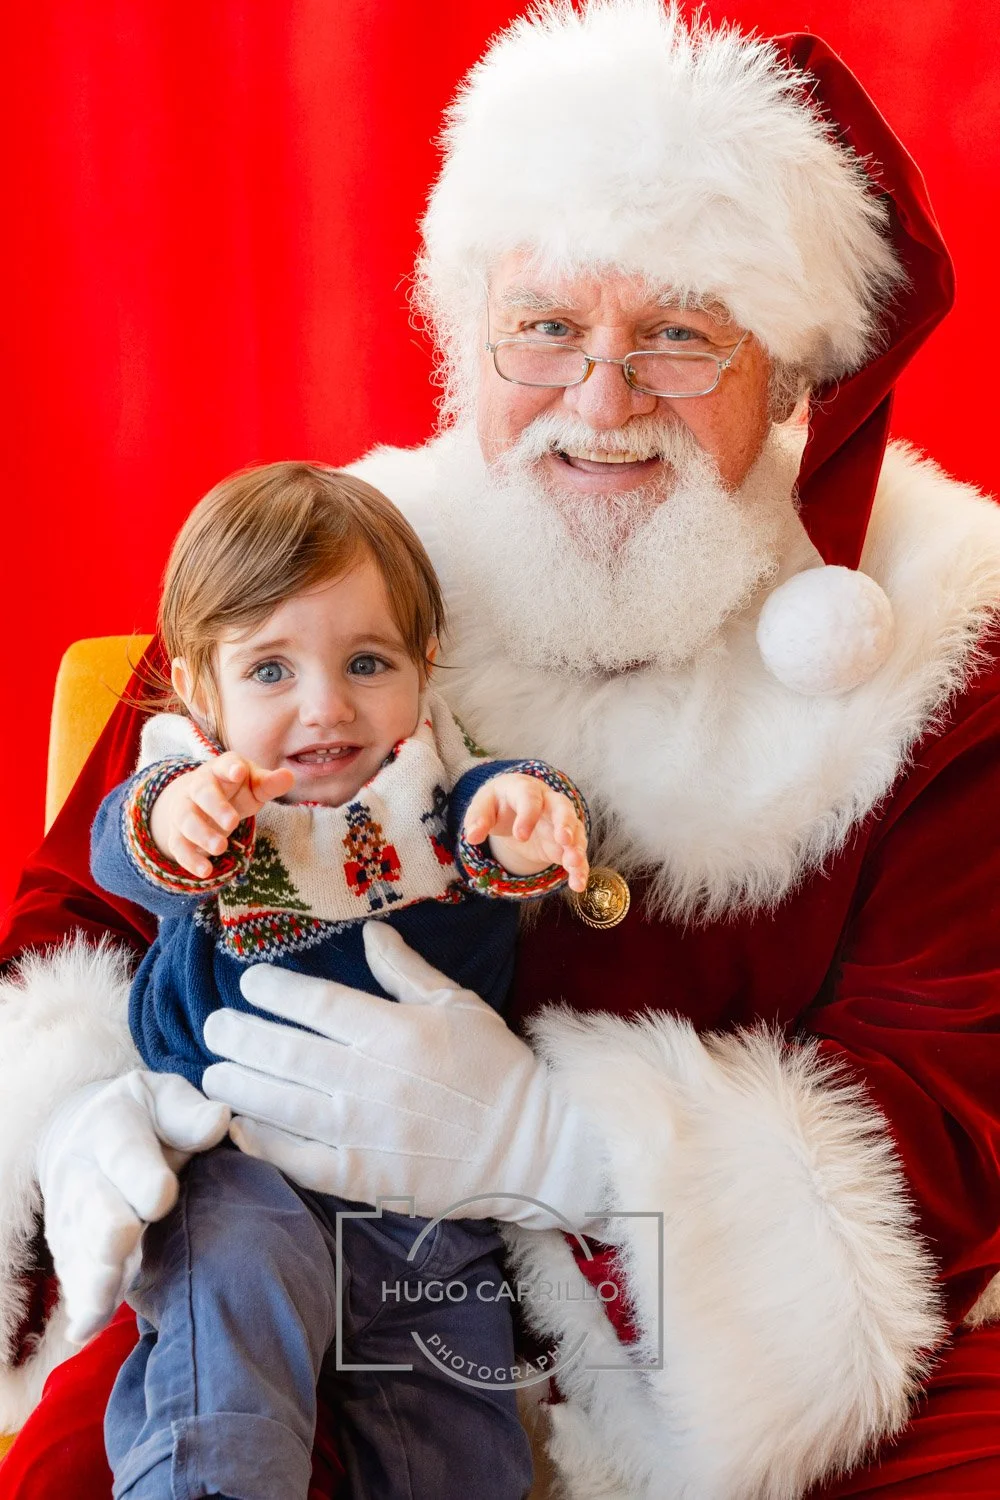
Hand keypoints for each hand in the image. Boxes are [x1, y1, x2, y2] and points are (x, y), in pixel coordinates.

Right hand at [37, 1070, 230, 1343]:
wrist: (87, 1137)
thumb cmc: (147, 1118)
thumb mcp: (165, 1098)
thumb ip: (188, 1113)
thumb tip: (219, 1122)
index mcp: (110, 1126)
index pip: (124, 1153)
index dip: (141, 1176)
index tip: (162, 1197)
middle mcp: (83, 1174)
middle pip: (94, 1208)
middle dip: (108, 1230)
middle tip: (124, 1244)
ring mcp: (72, 1217)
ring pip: (80, 1251)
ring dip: (93, 1276)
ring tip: (103, 1301)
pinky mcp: (71, 1250)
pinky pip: (74, 1278)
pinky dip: (82, 1303)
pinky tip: (87, 1327)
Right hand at [149, 753, 293, 876]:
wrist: (199, 800)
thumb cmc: (235, 790)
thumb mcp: (254, 785)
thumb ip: (269, 783)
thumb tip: (289, 777)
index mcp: (220, 770)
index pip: (224, 764)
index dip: (230, 768)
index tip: (239, 772)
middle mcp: (198, 787)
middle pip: (202, 793)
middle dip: (216, 807)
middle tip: (233, 822)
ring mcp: (185, 809)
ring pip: (187, 820)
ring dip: (202, 835)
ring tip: (221, 848)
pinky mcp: (178, 832)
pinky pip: (178, 845)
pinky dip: (190, 859)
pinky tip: (205, 872)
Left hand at [202, 924, 603, 1229]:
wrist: (529, 1146)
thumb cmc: (496, 1068)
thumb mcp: (458, 1004)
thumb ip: (407, 971)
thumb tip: (368, 935)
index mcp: (394, 1031)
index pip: (317, 1004)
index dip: (275, 991)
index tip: (249, 982)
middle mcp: (370, 1079)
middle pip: (285, 1052)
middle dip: (240, 1035)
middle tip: (214, 1026)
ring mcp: (363, 1132)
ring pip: (281, 1104)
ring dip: (240, 1084)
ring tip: (213, 1071)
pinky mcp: (363, 1177)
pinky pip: (299, 1160)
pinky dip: (264, 1143)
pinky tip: (240, 1126)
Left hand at [463, 773, 589, 893]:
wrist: (513, 806)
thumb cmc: (498, 804)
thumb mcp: (483, 807)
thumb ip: (477, 819)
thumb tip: (472, 837)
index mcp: (524, 789)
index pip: (529, 797)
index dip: (527, 815)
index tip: (520, 836)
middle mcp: (548, 802)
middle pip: (562, 807)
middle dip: (565, 822)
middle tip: (564, 839)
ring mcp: (561, 822)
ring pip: (575, 831)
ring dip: (576, 848)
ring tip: (574, 865)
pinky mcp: (566, 842)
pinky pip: (576, 853)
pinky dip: (579, 868)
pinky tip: (578, 884)